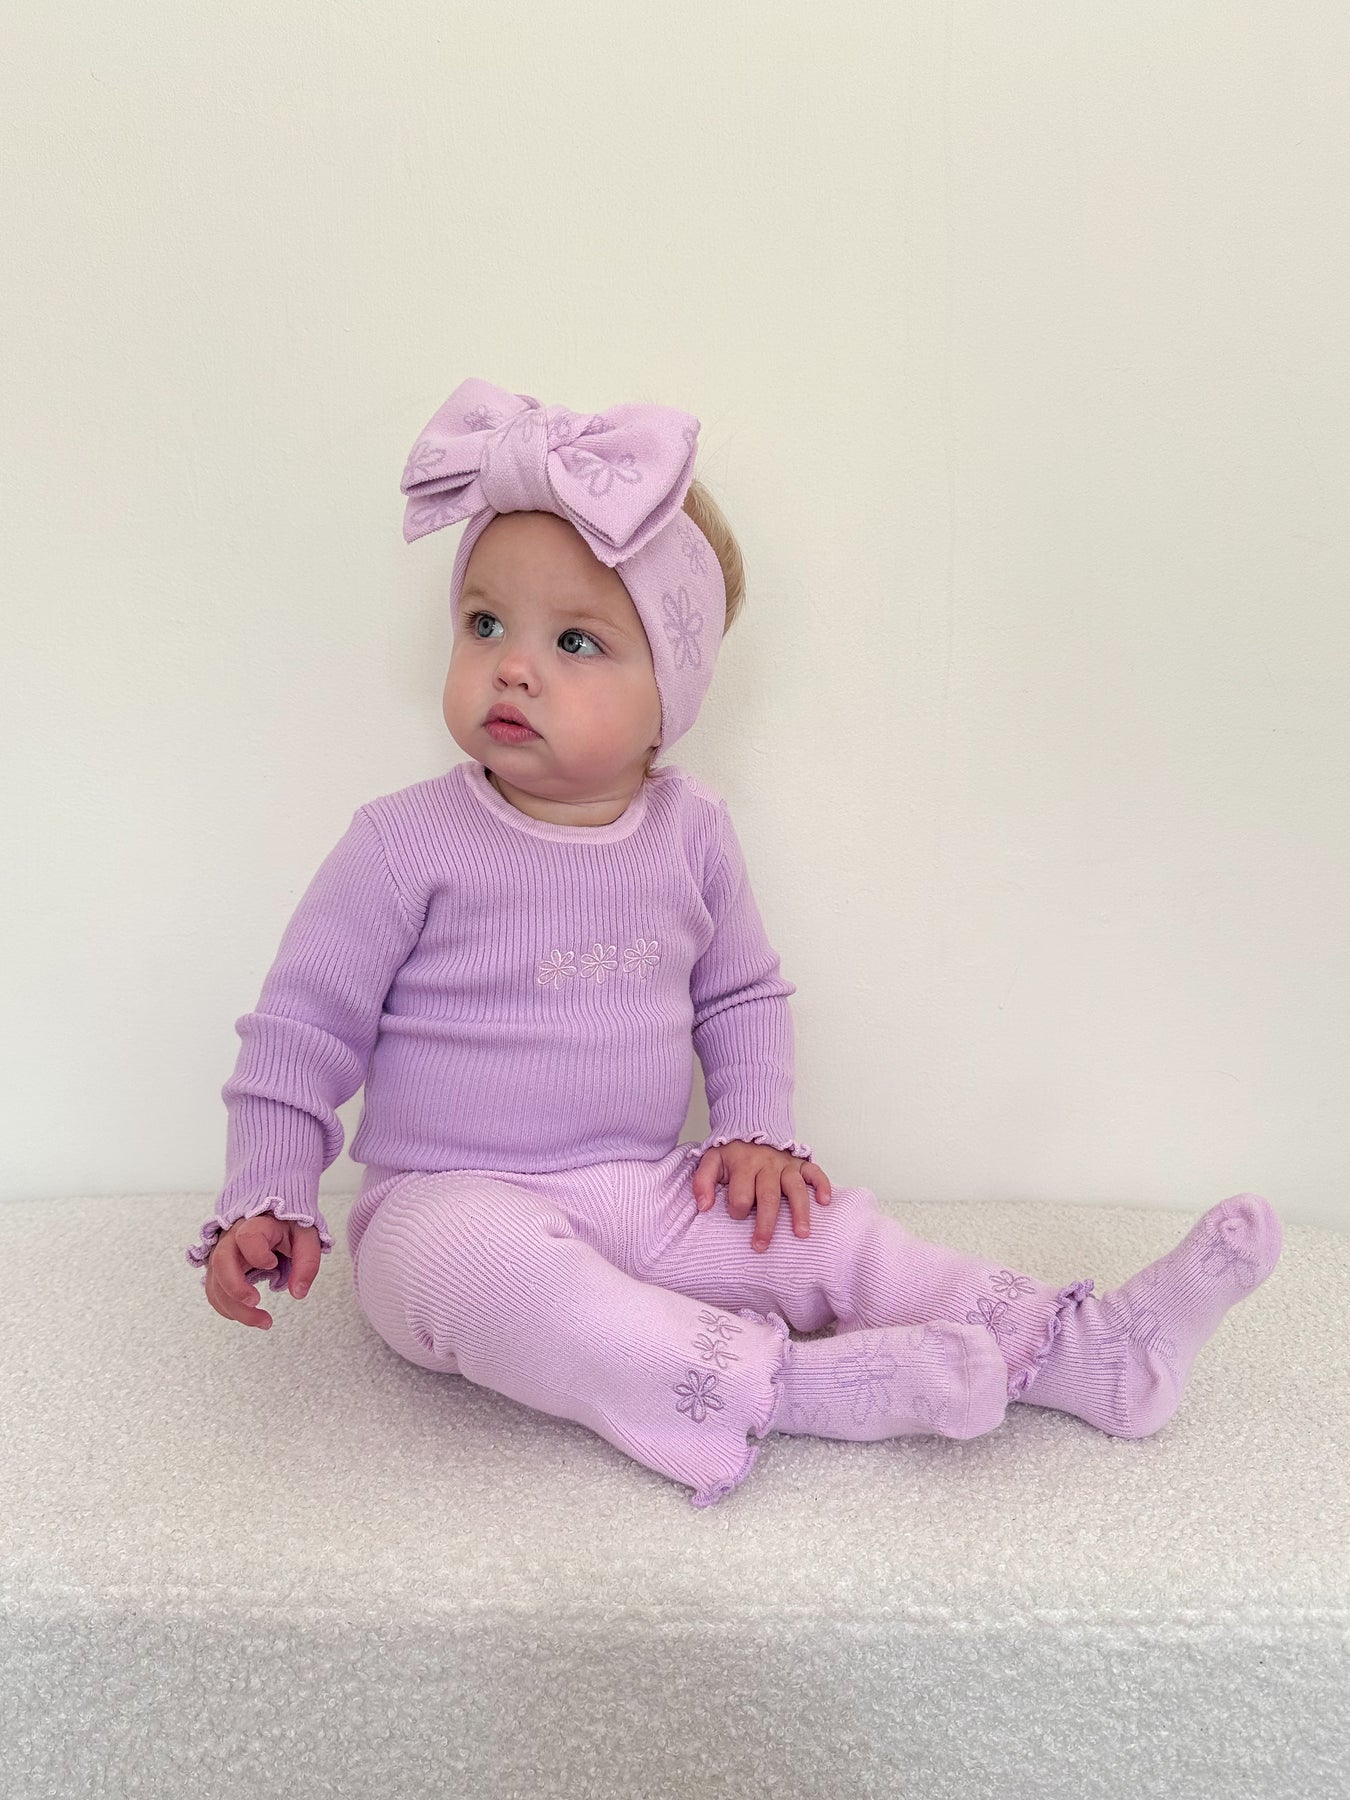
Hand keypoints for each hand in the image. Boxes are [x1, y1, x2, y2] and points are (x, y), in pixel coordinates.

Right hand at [203, 1214, 322, 1329]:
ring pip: (216, 1284)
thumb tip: (298, 1292)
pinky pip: (215, 1293)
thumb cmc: (288, 1227)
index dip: (257, 1253)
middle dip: (235, 1287)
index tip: (273, 1263)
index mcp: (256, 1224)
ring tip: (264, 1321)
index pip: (246, 1236)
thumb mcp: (306, 1237)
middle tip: (256, 1302)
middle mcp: (232, 1238)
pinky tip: (249, 1315)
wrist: (273, 1221)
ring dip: (235, 1308)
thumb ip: (307, 1262)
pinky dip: (229, 1309)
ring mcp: (221, 1254)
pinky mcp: (218, 1270)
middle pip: (221, 1262)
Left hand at [692, 1141, 831, 1250]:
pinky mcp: (800, 1163)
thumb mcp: (710, 1160)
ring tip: (801, 1234)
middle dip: (765, 1224)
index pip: (741, 1194)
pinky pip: (815, 1172)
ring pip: (795, 1188)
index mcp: (743, 1165)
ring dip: (799, 1211)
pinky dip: (822, 1185)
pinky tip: (825, 1202)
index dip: (737, 1210)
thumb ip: (703, 1182)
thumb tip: (704, 1207)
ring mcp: (786, 1164)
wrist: (751, 1125)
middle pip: (768, 1197)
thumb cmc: (732, 1152)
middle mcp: (767, 1165)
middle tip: (762, 1246)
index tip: (736, 1217)